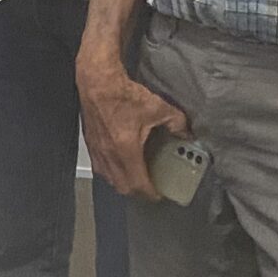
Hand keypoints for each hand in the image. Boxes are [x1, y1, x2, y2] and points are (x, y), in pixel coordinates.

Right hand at [77, 58, 187, 200]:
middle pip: (121, 186)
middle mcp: (109, 155)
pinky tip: (119, 161)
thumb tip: (187, 133)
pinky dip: (110, 171)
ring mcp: (97, 150)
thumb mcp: (157, 107)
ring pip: (108, 178)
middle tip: (150, 187)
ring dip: (122, 182)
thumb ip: (176, 123)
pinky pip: (99, 166)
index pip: (137, 184)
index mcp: (126, 151)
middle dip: (137, 191)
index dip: (150, 193)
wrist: (97, 81)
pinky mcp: (90, 142)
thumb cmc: (122, 94)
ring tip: (135, 176)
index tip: (159, 194)